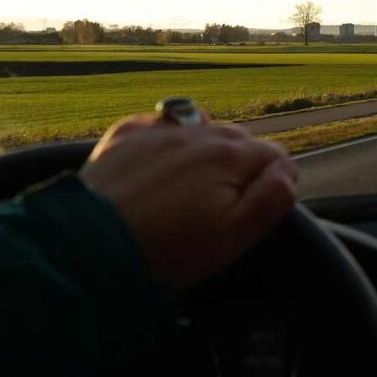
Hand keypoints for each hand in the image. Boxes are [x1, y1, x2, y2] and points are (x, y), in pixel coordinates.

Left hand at [79, 112, 298, 290]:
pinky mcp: (125, 137)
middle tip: (221, 209)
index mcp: (230, 156)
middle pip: (241, 140)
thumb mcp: (232, 237)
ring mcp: (159, 131)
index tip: (255, 211)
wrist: (88, 248)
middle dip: (242, 167)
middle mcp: (198, 133)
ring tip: (192, 190)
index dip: (274, 184)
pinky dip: (168, 139)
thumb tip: (288, 170)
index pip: (276, 156)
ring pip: (203, 130)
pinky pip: (160, 124)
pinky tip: (162, 165)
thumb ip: (271, 199)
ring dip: (207, 152)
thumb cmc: (167, 251)